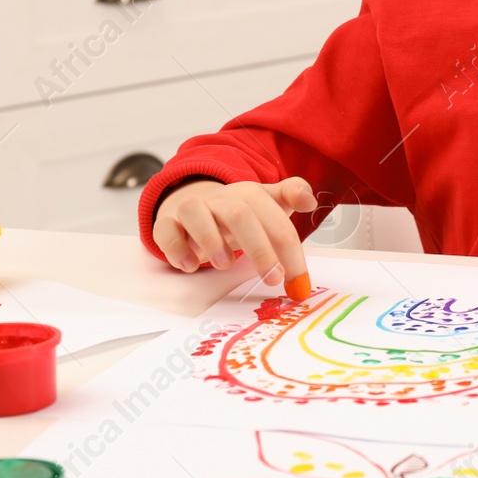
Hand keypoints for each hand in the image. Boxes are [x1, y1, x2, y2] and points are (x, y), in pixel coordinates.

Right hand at [153, 177, 316, 285]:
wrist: (195, 200)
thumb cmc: (238, 211)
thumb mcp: (268, 202)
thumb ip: (292, 197)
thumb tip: (310, 201)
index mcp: (250, 195)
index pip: (275, 219)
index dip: (290, 251)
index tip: (299, 283)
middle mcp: (220, 199)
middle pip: (240, 214)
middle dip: (260, 249)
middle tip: (273, 279)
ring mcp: (192, 208)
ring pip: (196, 213)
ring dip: (211, 241)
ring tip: (226, 264)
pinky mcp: (167, 222)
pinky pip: (166, 230)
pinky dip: (176, 249)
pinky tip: (190, 266)